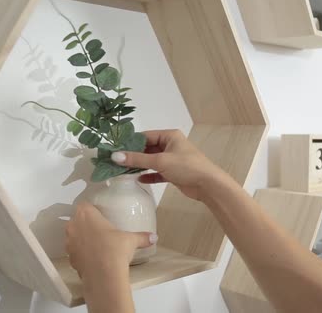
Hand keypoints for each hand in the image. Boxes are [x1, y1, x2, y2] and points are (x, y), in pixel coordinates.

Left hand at [65, 203, 156, 279]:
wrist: (103, 275)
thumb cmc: (115, 249)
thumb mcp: (131, 240)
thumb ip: (142, 237)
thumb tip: (154, 237)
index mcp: (86, 214)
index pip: (84, 205)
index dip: (91, 209)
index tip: (100, 214)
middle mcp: (74, 226)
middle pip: (77, 220)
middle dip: (86, 223)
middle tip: (100, 229)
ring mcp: (69, 242)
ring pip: (73, 236)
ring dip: (82, 238)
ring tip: (96, 244)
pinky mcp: (69, 258)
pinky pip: (74, 251)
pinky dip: (81, 253)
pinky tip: (93, 258)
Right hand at [111, 130, 227, 201]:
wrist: (207, 185)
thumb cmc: (186, 167)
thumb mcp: (160, 161)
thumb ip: (137, 159)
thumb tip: (115, 156)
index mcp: (169, 136)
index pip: (145, 136)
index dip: (129, 142)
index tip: (114, 149)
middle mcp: (170, 145)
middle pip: (147, 148)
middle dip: (133, 156)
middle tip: (115, 161)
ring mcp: (172, 159)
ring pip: (151, 161)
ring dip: (139, 166)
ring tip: (122, 171)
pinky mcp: (174, 172)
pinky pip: (157, 172)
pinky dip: (149, 175)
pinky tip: (138, 179)